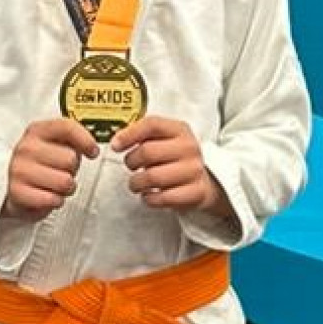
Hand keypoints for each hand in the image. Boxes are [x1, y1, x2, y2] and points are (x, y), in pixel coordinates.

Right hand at [4, 116, 98, 217]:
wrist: (11, 186)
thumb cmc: (40, 165)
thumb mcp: (53, 144)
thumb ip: (72, 140)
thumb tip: (92, 148)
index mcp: (37, 131)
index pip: (67, 128)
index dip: (86, 141)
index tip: (92, 152)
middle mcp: (26, 147)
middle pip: (71, 159)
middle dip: (72, 170)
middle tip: (61, 172)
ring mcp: (19, 169)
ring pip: (65, 182)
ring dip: (66, 189)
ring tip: (55, 185)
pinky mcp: (17, 192)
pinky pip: (54, 199)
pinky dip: (55, 201)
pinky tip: (47, 196)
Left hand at [112, 115, 226, 214]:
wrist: (206, 180)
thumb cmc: (177, 158)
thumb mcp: (166, 139)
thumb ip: (143, 135)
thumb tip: (117, 140)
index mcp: (180, 130)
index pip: (152, 124)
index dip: (129, 134)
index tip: (116, 145)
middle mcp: (189, 148)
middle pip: (147, 152)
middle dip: (131, 161)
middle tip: (131, 166)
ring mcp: (194, 170)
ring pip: (152, 177)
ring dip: (136, 183)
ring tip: (137, 183)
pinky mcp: (195, 192)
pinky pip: (162, 198)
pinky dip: (149, 199)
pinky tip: (149, 195)